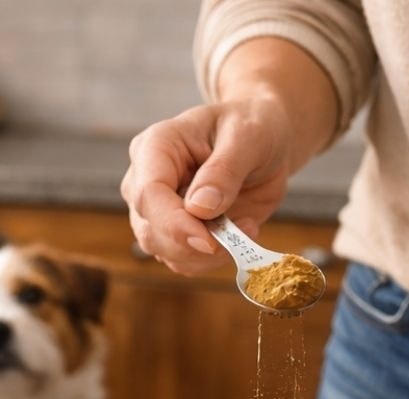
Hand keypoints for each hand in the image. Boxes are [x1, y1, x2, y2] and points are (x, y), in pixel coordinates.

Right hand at [121, 98, 294, 275]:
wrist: (263, 141)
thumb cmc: (253, 127)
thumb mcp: (249, 136)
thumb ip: (224, 170)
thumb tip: (199, 208)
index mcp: (156, 147)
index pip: (148, 194)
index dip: (175, 224)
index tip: (211, 242)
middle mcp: (145, 180)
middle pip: (151, 230)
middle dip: (196, 244)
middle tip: (245, 228)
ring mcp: (156, 210)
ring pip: (166, 252)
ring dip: (209, 254)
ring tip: (247, 225)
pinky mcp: (174, 232)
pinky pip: (185, 261)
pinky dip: (215, 259)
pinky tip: (240, 233)